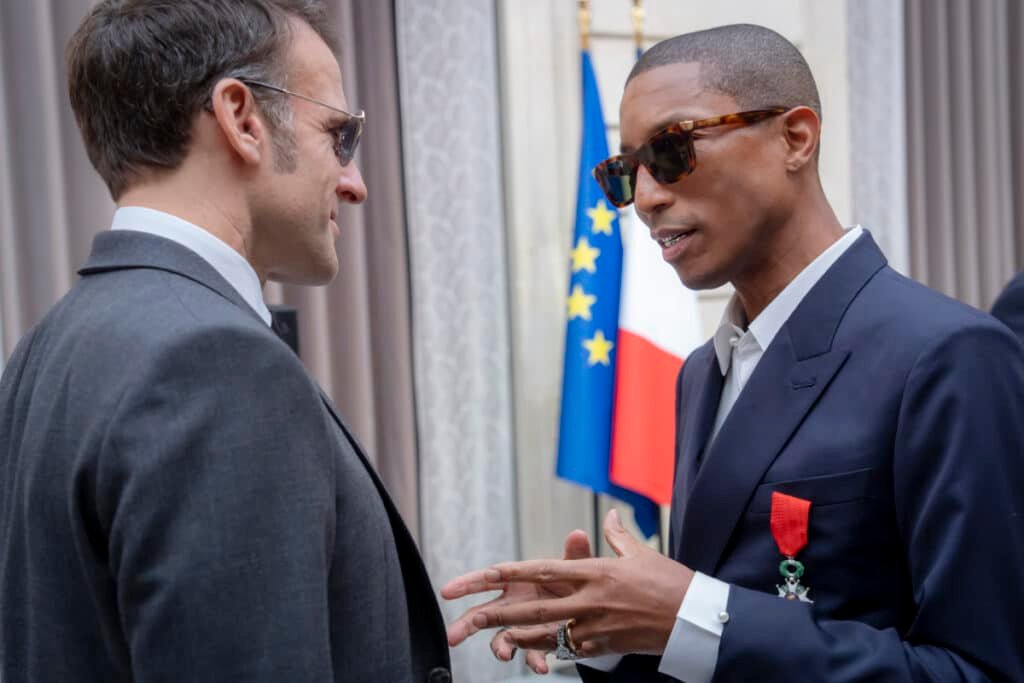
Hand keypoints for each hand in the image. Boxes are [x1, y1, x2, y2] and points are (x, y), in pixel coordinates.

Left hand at [444, 509, 694, 657]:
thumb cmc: (671, 581)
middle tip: (472, 617)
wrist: (695, 618)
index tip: (485, 573)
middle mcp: (591, 598)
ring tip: (495, 639)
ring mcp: (597, 626)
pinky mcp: (606, 647)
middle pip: (536, 608)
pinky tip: (538, 651)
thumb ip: (618, 536)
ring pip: (548, 634)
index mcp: (597, 571)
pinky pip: (572, 649)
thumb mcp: (641, 554)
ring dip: (519, 637)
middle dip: (500, 614)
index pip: (544, 570)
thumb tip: (609, 516)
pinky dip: (554, 649)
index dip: (511, 572)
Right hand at [444, 530, 592, 673]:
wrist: (587, 608)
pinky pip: (532, 653)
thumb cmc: (573, 582)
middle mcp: (515, 604)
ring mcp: (524, 625)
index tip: (448, 591)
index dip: (467, 584)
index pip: (488, 579)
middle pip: (484, 613)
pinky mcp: (539, 642)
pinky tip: (542, 667)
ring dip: (501, 647)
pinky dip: (534, 661)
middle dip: (467, 625)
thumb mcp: (574, 566)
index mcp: (518, 580)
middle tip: (452, 637)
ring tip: (504, 655)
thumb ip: (574, 554)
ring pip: (503, 637)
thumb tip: (578, 535)